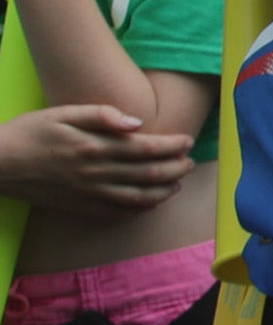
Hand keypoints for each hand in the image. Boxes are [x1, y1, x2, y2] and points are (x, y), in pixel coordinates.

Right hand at [0, 103, 195, 210]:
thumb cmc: (30, 132)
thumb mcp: (63, 113)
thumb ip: (102, 115)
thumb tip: (137, 123)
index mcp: (95, 146)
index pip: (147, 149)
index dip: (172, 146)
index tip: (187, 140)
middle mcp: (96, 173)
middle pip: (149, 174)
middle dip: (176, 168)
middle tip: (190, 162)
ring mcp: (89, 193)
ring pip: (138, 197)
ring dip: (164, 190)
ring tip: (177, 183)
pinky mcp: (80, 207)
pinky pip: (117, 212)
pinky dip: (139, 208)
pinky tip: (150, 202)